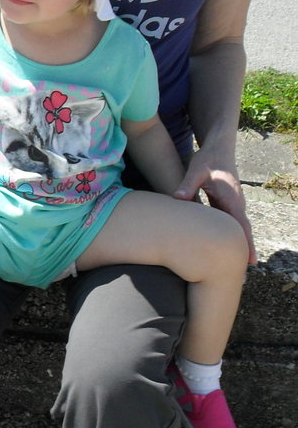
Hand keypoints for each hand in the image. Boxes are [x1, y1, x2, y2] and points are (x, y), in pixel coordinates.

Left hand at [174, 147, 255, 263]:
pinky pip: (227, 226)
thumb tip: (177, 198)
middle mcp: (236, 204)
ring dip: (236, 249)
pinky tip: (222, 252)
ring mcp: (232, 206)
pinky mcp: (225, 206)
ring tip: (235, 272)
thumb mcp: (196, 169)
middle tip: (242, 278)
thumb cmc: (208, 159)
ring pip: (234, 231)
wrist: (218, 148)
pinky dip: (227, 239)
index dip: (245, 244)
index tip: (250, 262)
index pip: (240, 226)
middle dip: (243, 254)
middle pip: (240, 233)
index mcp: (232, 199)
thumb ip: (187, 184)